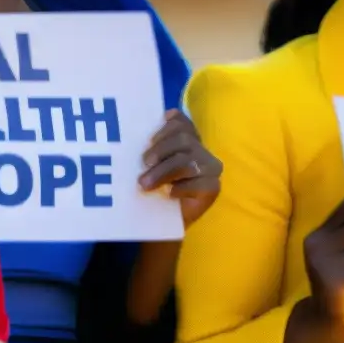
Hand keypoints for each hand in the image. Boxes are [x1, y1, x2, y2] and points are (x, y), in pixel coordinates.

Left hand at [139, 110, 222, 226]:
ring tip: (145, 184)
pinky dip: (180, 188)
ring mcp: (210, 169)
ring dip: (163, 173)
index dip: (165, 128)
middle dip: (160, 151)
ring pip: (187, 162)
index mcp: (186, 139)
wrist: (160, 219)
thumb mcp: (147, 165)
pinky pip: (198, 183)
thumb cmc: (153, 187)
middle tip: (144, 164)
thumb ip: (148, 149)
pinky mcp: (213, 188)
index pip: (181, 123)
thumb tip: (131, 137)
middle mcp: (201, 150)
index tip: (149, 139)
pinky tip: (170, 194)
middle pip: (183, 140)